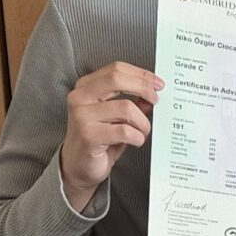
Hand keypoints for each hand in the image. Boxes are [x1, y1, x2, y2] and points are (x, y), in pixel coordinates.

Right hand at [59, 62, 161, 209]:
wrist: (78, 166)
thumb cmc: (98, 140)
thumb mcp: (116, 117)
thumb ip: (133, 103)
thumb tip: (152, 94)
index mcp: (85, 87)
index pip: (115, 69)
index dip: (140, 74)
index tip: (158, 83)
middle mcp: (80, 97)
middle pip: (117, 79)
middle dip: (143, 87)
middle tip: (156, 99)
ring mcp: (81, 116)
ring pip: (126, 108)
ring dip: (143, 122)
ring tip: (143, 131)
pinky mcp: (88, 135)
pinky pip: (124, 131)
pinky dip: (137, 136)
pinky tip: (136, 140)